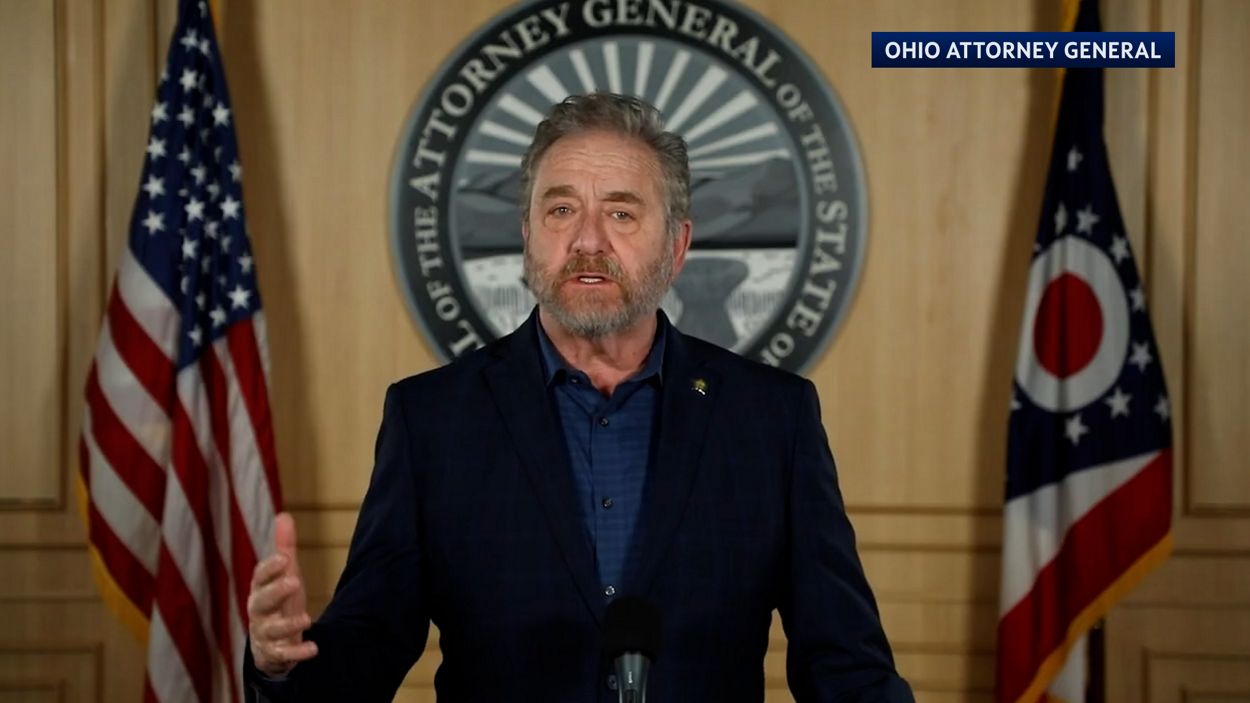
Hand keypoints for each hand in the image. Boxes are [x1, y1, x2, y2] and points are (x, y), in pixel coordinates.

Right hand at [248, 512, 317, 676]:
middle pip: (261, 602)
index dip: (270, 568)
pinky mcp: (274, 653)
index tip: (284, 558)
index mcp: (259, 590)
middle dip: (276, 592)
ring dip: (288, 624)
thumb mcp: (283, 575)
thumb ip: (284, 548)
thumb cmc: (278, 601)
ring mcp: (265, 633)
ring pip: (272, 630)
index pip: (259, 577)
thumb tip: (284, 515)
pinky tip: (313, 649)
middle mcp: (258, 611)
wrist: (270, 642)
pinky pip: (284, 655)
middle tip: (295, 582)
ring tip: (307, 619)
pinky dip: (297, 653)